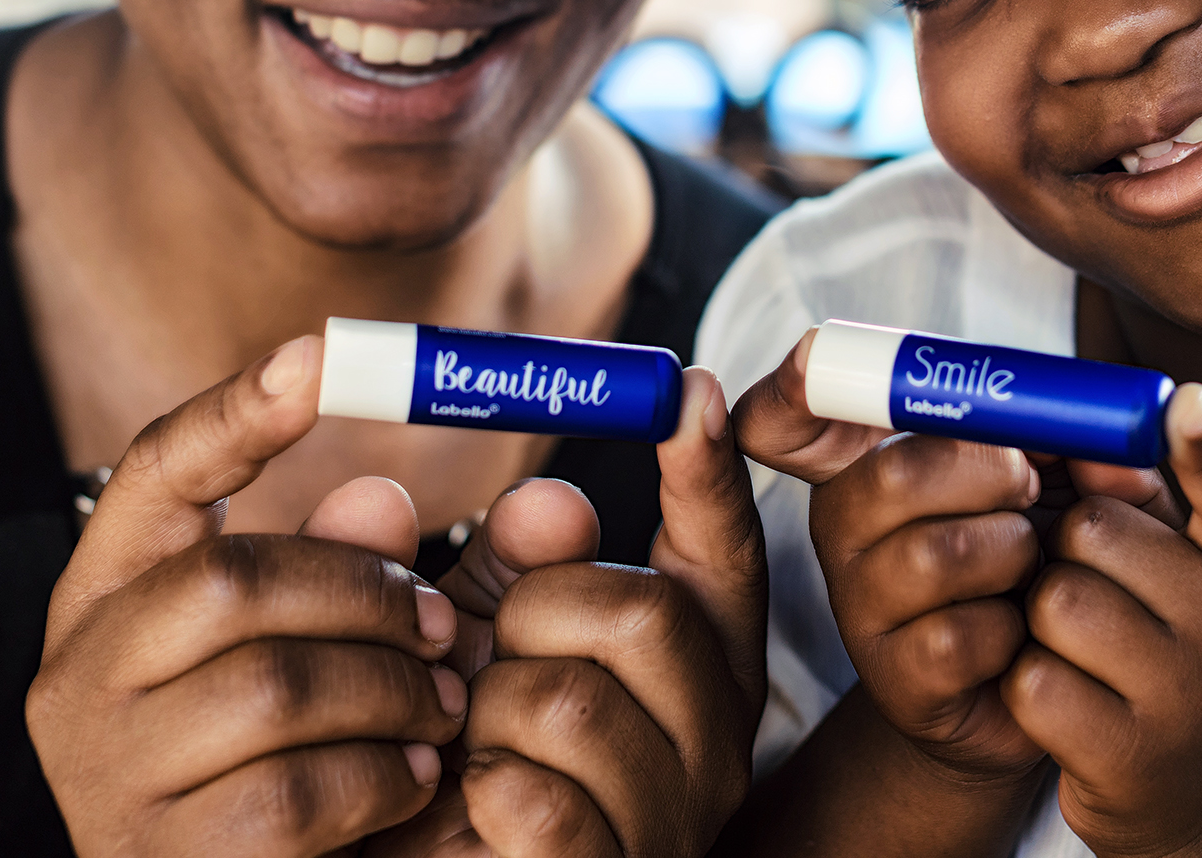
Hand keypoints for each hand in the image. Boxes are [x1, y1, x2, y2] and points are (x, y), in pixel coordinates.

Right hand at [27, 335, 465, 855]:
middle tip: (445, 626)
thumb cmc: (293, 758)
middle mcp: (78, 682)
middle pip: (232, 580)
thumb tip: (389, 493)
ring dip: (391, 690)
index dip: (231, 411)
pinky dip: (380, 778)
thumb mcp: (329, 650)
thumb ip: (361, 573)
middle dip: (367, 593)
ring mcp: (105, 778)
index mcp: (106, 601)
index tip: (321, 353)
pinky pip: (294, 793)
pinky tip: (412, 777)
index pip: (151, 475)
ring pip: (273, 687)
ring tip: (440, 707)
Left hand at [370, 366, 767, 857]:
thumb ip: (512, 565)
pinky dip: (481, 789)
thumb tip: (550, 498)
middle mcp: (716, 738)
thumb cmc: (474, 764)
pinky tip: (479, 808)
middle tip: (492, 663)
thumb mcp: (493, 646)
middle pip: (641, 611)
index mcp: (702, 662)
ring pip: (571, 705)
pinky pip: (534, 798)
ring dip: (490, 716)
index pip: (726, 552)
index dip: (708, 470)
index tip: (687, 388)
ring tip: (478, 750)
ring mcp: (674, 819)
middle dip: (533, 616)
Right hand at [731, 330, 1047, 788]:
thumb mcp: (1064, 482)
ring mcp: (859, 607)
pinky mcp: (891, 678)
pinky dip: (1012, 634)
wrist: (1053, 678)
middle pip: (896, 471)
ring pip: (937, 555)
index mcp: (867, 464)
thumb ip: (1076, 442)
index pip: (787, 420)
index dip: (791, 387)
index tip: (815, 354)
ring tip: (1026, 570)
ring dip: (1013, 555)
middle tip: (1026, 488)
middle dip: (990, 470)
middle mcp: (842, 529)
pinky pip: (959, 637)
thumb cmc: (1044, 557)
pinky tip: (1014, 638)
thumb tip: (1100, 437)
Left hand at [1006, 383, 1201, 857]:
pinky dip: (1028, 682)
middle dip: (1067, 550)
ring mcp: (1189, 699)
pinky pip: (1032, 678)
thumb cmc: (1183, 649)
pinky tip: (1069, 701)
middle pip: (1093, 531)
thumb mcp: (1191, 569)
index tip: (1187, 404)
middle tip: (1100, 593)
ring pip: (1054, 601)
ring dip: (1040, 618)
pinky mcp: (1128, 757)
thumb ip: (1142, 494)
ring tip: (1083, 649)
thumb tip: (1084, 441)